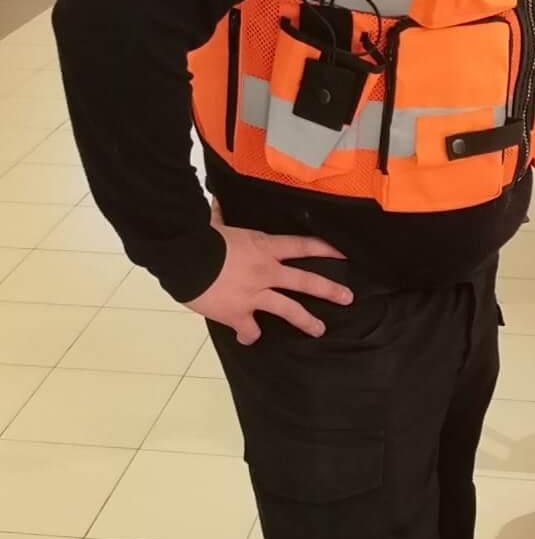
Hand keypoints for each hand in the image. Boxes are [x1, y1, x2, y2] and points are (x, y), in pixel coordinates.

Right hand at [186, 202, 352, 344]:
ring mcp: (255, 294)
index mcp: (265, 248)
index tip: (344, 255)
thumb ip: (222, 217)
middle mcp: (267, 271)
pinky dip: (250, 335)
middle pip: (307, 281)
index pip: (304, 246)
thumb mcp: (217, 225)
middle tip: (347, 298)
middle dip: (330, 290)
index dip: (327, 249)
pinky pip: (250, 329)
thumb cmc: (199, 238)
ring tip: (319, 329)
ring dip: (307, 321)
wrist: (182, 258)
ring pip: (290, 310)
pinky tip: (250, 337)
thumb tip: (216, 200)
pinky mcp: (238, 313)